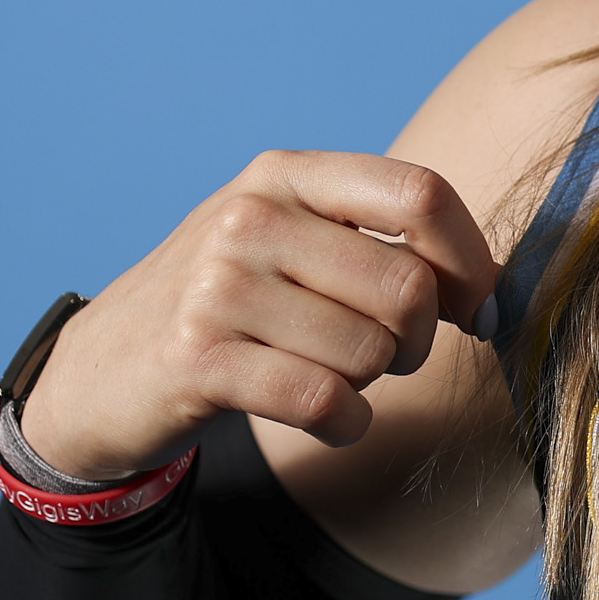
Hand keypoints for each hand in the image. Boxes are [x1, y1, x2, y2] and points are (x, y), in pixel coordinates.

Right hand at [17, 151, 498, 479]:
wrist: (100, 373)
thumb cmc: (230, 306)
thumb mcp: (293, 243)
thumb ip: (387, 245)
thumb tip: (498, 292)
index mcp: (288, 175)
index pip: (420, 193)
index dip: (470, 259)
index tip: (479, 306)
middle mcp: (250, 216)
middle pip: (408, 286)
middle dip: (420, 340)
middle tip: (390, 357)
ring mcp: (218, 285)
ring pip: (371, 352)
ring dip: (373, 385)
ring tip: (329, 376)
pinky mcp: (196, 358)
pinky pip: (326, 401)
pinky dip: (346, 424)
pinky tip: (328, 418)